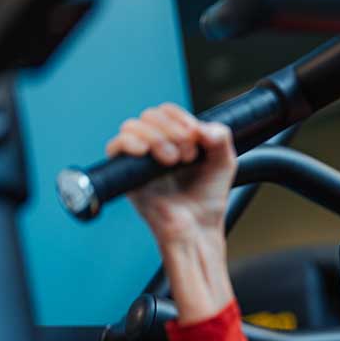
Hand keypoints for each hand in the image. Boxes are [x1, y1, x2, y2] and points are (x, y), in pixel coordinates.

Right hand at [105, 103, 236, 246]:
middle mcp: (154, 147)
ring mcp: (139, 161)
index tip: (196, 136)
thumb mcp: (224, 163)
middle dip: (171, 130)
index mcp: (174, 140)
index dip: (180, 117)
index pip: (167, 111)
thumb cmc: (208, 200)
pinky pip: (115, 147)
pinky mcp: (127, 176)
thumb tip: (201, 127)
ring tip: (173, 161)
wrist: (199, 229)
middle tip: (188, 155)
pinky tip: (147, 153)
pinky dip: (130, 143)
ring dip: (156, 137)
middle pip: (149, 115)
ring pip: (132, 126)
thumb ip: (220, 137)